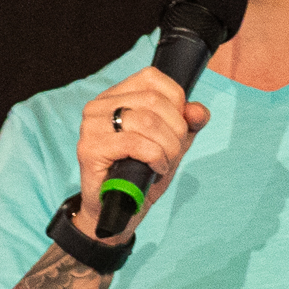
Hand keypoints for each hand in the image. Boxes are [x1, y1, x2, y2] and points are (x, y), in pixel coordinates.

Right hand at [76, 68, 210, 227]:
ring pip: (147, 121)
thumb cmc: (142, 174)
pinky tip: (156, 168)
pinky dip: (156, 157)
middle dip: (175, 130)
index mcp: (115, 96)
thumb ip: (187, 124)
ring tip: (164, 163)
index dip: (176, 102)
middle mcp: (99, 105)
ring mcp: (91, 126)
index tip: (177, 128)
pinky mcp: (90, 148)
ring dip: (168, 147)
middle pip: (154, 101)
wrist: (119, 211)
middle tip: (173, 153)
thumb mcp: (171, 144)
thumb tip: (198, 112)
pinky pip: (136, 143)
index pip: (152, 78)